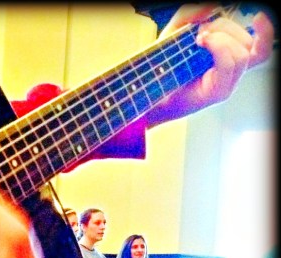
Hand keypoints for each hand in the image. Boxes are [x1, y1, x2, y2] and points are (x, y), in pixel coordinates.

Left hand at [147, 6, 273, 126]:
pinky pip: (230, 64)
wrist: (145, 95)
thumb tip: (211, 6)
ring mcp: (226, 84)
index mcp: (227, 61)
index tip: (258, 16)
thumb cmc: (160, 69)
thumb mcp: (173, 35)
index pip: (259, 47)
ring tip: (199, 40)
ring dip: (222, 38)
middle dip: (225, 29)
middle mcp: (231, 74)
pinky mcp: (217, 93)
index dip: (266, 31)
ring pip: (242, 53)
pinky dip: (220, 47)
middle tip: (200, 33)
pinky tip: (203, 42)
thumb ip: (189, 16)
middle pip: (247, 43)